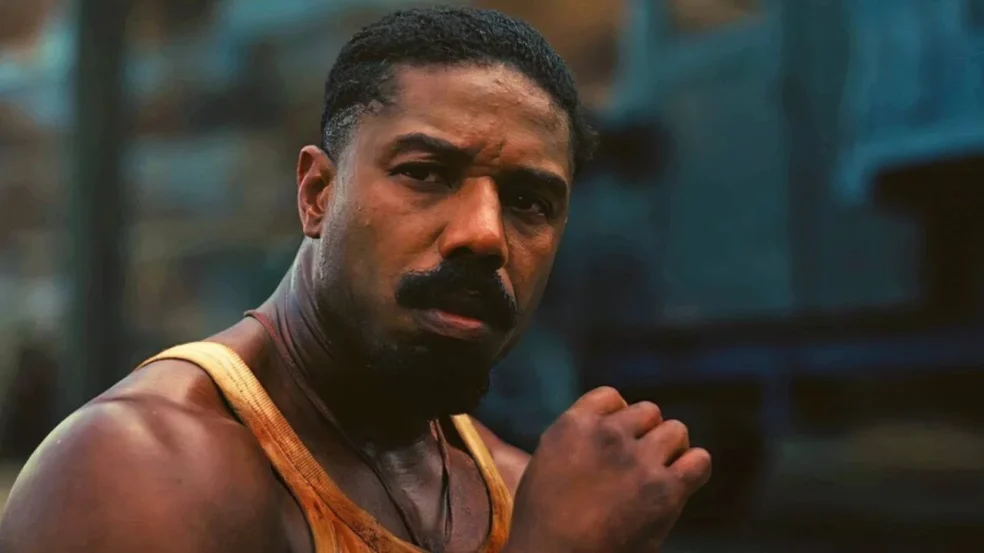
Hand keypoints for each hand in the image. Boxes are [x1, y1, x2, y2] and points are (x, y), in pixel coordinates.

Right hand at [506, 387, 710, 552]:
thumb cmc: (544, 524)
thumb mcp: (543, 464)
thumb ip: (575, 439)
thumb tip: (608, 428)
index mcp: (573, 425)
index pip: (611, 397)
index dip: (619, 417)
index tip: (617, 441)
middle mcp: (608, 435)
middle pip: (648, 411)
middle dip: (646, 434)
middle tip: (640, 462)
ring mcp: (638, 461)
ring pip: (676, 431)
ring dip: (671, 450)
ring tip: (661, 473)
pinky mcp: (664, 491)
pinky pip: (699, 461)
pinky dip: (694, 468)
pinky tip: (682, 482)